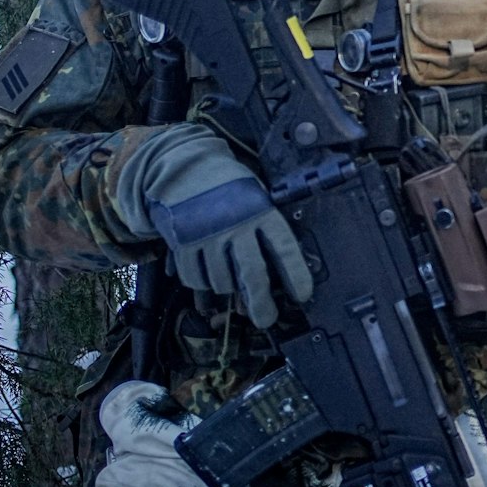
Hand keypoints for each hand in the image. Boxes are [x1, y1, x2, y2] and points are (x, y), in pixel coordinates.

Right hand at [116, 124, 312, 328]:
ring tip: (230, 281)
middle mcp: (236, 225)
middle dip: (261, 303)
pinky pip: (195, 279)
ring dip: (228, 288)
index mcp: (261, 211)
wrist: (185, 167)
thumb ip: (265, 231)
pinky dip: (202, 283)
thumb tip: (278, 273)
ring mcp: (207, 235)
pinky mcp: (182, 243)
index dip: (296, 274)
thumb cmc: (230, 188)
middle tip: (266, 319)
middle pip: (252, 274)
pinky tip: (207, 275)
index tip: (303, 296)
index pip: (284, 247)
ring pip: (222, 282)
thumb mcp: (256, 198)